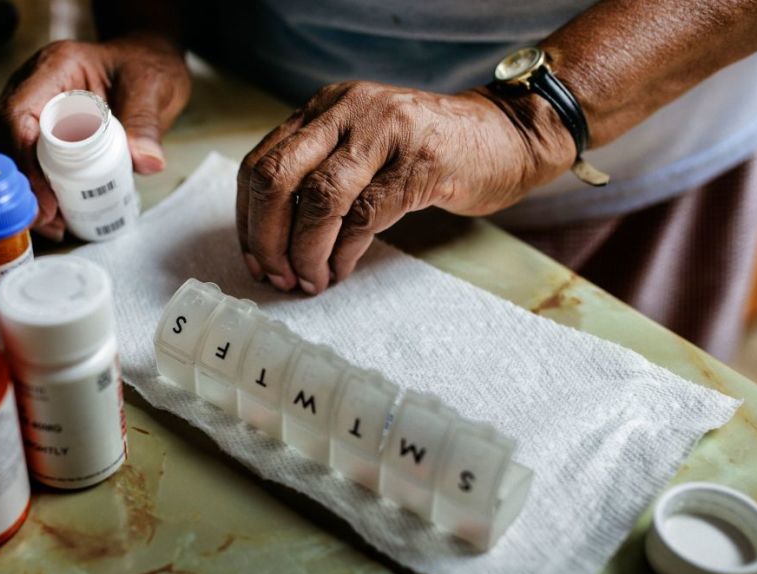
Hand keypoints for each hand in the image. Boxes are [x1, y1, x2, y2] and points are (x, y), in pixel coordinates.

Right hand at [0, 33, 189, 240]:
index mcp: (55, 68)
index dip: (24, 162)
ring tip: (51, 222)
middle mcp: (30, 85)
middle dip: (13, 183)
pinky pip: (12, 162)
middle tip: (45, 219)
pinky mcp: (30, 130)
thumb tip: (146, 162)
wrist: (143, 65)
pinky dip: (24, 192)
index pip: (18, 114)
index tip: (47, 202)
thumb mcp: (153, 89)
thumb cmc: (143, 69)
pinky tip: (50, 216)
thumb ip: (146, 123)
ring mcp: (26, 107)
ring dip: (14, 192)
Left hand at [236, 81, 573, 293]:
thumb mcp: (362, 147)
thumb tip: (271, 242)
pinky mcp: (419, 164)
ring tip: (309, 281)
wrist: (507, 136)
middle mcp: (346, 112)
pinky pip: (363, 218)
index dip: (249, 220)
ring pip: (318, 201)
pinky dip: (342, 254)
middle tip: (276, 277)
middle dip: (266, 239)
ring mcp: (384, 134)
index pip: (261, 163)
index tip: (256, 260)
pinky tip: (339, 271)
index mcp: (324, 108)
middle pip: (277, 178)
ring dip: (305, 254)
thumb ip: (319, 173)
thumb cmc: (428, 152)